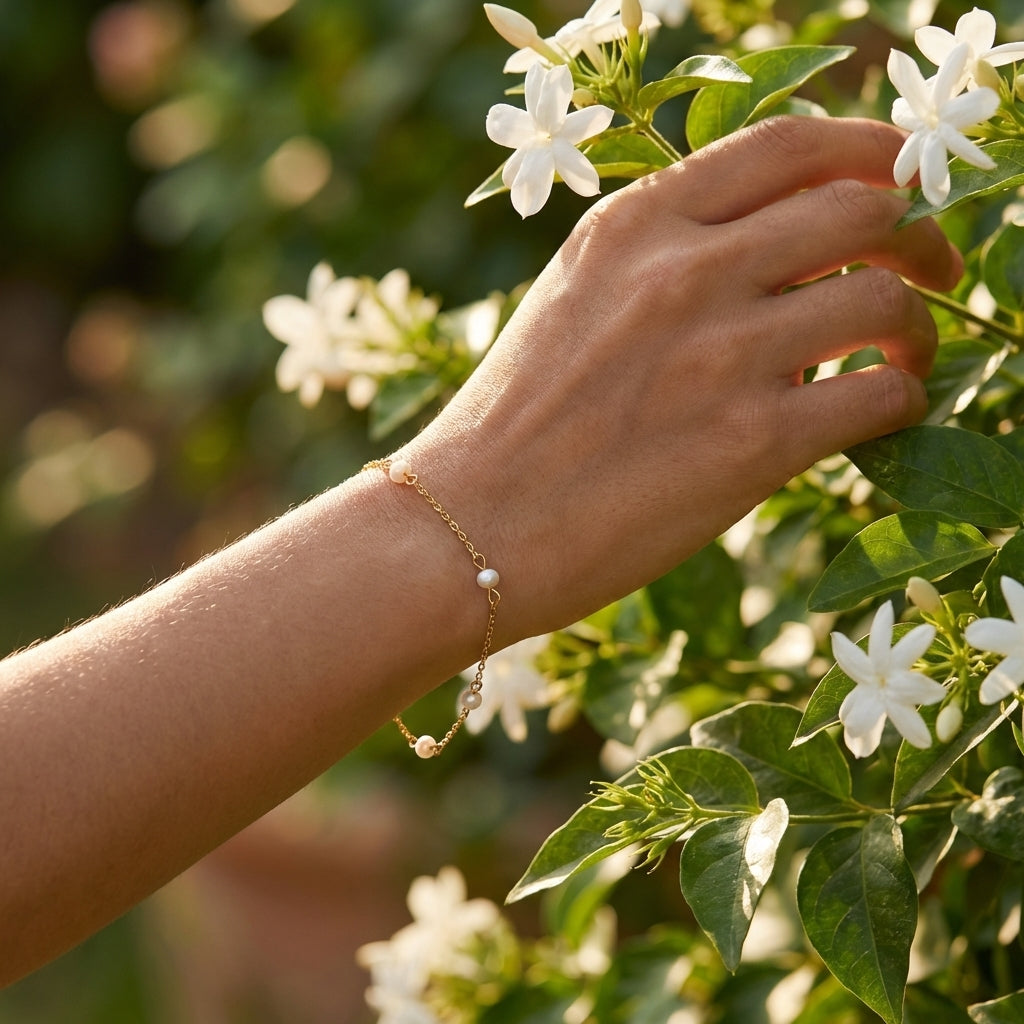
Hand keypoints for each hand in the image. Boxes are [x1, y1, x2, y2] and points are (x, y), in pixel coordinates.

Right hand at [406, 116, 960, 639]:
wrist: (471, 524)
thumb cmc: (515, 423)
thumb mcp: (574, 300)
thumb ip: (665, 261)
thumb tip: (778, 262)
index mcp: (634, 226)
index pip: (788, 144)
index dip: (868, 151)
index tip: (897, 181)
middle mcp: (683, 272)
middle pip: (861, 211)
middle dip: (918, 238)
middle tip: (926, 274)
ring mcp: (721, 354)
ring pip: (887, 300)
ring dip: (917, 328)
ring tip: (903, 358)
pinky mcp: (752, 442)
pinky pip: (881, 395)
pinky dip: (902, 400)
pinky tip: (879, 415)